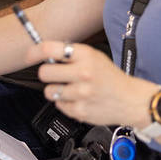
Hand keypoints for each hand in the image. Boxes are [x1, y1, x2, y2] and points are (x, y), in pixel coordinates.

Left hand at [25, 41, 151, 127]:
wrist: (130, 99)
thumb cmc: (110, 77)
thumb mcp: (94, 56)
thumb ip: (70, 54)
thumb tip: (43, 53)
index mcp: (85, 55)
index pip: (49, 49)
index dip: (34, 52)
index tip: (30, 56)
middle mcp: (83, 73)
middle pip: (44, 72)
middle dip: (47, 74)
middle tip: (56, 75)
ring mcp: (81, 93)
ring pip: (49, 91)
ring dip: (56, 90)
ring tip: (70, 89)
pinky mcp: (80, 111)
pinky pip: (59, 105)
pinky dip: (65, 103)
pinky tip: (78, 99)